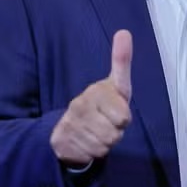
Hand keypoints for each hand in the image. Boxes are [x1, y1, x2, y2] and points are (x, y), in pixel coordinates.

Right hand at [50, 30, 132, 166]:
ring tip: (97, 132)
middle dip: (116, 133)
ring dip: (105, 143)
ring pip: (104, 145)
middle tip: (107, 124)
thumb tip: (124, 31)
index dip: (124, 118)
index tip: (117, 111)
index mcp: (95, 92)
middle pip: (115, 134)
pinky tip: (86, 142)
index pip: (123, 117)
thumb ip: (121, 61)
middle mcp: (79, 106)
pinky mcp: (61, 142)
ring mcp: (69, 124)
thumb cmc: (103, 104)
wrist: (70, 127)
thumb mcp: (116, 85)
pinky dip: (92, 153)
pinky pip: (91, 155)